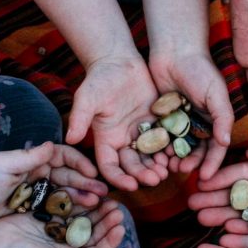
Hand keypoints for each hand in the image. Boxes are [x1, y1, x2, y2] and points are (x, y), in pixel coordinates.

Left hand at [0, 142, 108, 228]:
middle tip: (104, 192)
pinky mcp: (37, 209)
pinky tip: (85, 218)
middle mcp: (41, 174)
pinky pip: (59, 209)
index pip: (64, 156)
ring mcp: (40, 192)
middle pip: (70, 176)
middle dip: (88, 182)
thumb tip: (51, 145)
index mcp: (35, 160)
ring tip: (99, 204)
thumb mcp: (4, 164)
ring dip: (84, 197)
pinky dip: (73, 212)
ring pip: (68, 193)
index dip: (80, 163)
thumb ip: (29, 157)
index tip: (92, 172)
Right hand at [0, 199, 127, 247]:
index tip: (120, 228)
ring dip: (96, 210)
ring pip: (84, 219)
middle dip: (106, 222)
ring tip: (108, 200)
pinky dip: (78, 200)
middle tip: (117, 210)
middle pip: (94, 234)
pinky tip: (88, 192)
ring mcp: (60, 232)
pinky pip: (68, 207)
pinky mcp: (50, 217)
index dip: (110, 241)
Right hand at [66, 58, 169, 191]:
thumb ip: (79, 118)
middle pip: (132, 165)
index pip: (109, 166)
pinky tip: (178, 153)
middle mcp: (123, 140)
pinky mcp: (156, 122)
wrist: (119, 61)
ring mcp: (140, 132)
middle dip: (143, 174)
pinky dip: (170, 148)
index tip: (131, 185)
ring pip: (150, 156)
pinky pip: (165, 139)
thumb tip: (69, 139)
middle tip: (156, 179)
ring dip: (157, 165)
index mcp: (106, 139)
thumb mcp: (87, 98)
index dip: (119, 178)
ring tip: (167, 170)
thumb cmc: (99, 79)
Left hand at [148, 51, 233, 179]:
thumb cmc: (200, 70)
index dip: (211, 164)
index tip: (205, 177)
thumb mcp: (216, 93)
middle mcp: (197, 125)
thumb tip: (225, 144)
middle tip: (181, 171)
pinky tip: (155, 155)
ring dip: (174, 159)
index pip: (215, 149)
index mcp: (214, 121)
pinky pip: (161, 138)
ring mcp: (179, 123)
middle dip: (190, 164)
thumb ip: (222, 118)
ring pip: (177, 148)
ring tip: (167, 166)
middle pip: (195, 152)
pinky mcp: (161, 118)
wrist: (174, 51)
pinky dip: (159, 148)